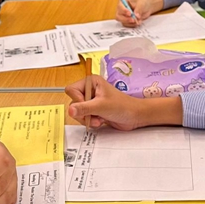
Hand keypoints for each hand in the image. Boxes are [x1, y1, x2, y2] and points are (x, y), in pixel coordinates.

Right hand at [65, 74, 181, 130]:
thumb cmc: (122, 106)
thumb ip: (84, 108)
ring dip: (87, 118)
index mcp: (91, 82)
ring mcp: (91, 100)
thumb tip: (70, 110)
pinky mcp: (93, 110)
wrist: (134, 116)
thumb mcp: (101, 106)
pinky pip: (83, 117)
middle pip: (73, 102)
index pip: (71, 90)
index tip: (87, 106)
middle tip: (93, 115)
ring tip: (99, 119)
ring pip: (77, 111)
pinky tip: (100, 121)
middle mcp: (89, 90)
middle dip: (83, 112)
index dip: (77, 100)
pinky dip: (90, 121)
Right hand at [115, 0, 163, 27]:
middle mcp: (121, 9)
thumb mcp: (142, 4)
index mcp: (123, 2)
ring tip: (138, 21)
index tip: (130, 14)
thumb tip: (136, 16)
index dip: (123, 11)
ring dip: (130, 23)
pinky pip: (127, 25)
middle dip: (125, 19)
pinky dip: (132, 25)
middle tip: (133, 20)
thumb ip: (138, 9)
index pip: (120, 7)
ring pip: (122, 22)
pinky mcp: (127, 21)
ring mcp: (124, 16)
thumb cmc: (144, 2)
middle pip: (118, 16)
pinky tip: (138, 22)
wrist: (148, 7)